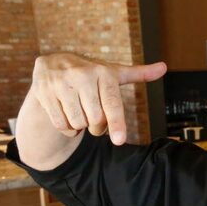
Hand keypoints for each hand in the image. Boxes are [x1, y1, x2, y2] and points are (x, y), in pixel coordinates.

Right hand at [31, 53, 166, 144]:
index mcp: (103, 71)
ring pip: (78, 124)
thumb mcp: (113, 73)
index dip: (116, 123)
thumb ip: (138, 74)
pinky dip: (66, 127)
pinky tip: (65, 112)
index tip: (119, 140)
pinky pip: (62, 125)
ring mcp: (60, 82)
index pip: (112, 103)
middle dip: (96, 124)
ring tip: (77, 108)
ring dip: (80, 125)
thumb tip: (164, 68)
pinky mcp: (42, 91)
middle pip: (96, 119)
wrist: (52, 65)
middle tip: (92, 112)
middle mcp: (81, 74)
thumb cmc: (90, 74)